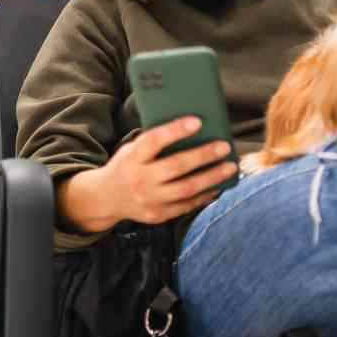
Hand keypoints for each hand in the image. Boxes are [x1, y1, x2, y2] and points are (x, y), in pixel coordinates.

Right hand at [57, 116, 236, 232]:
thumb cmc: (127, 165)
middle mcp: (140, 180)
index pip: (154, 141)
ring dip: (212, 177)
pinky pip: (187, 206)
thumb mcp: (132, 149)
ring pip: (186, 189)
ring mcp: (149, 200)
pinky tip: (219, 185)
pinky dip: (205, 195)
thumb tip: (193, 127)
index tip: (197, 121)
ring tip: (230, 167)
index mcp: (132, 158)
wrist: (106, 198)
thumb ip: (154, 142)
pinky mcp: (158, 215)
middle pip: (176, 166)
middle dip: (203, 156)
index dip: (175, 131)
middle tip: (224, 146)